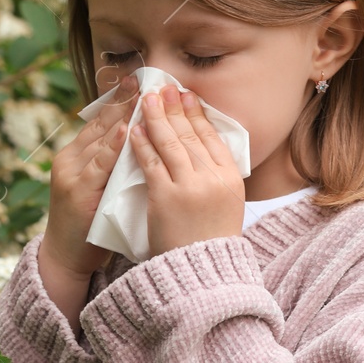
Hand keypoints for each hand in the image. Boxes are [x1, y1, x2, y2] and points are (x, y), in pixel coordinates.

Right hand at [41, 74, 138, 278]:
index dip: (120, 99)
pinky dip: (111, 146)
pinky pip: (97, 165)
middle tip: (144, 76)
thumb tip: (143, 138)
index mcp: (76, 155)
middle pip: (100, 123)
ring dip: (121, 115)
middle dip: (123, 100)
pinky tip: (124, 130)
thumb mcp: (101, 186)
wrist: (66, 257)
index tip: (139, 78)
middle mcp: (70, 159)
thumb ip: (115, 163)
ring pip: (99, 138)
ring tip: (140, 94)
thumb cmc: (90, 223)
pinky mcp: (76, 192)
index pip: (102, 120)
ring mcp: (71, 174)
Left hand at [130, 83, 245, 254]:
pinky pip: (150, 162)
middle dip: (174, 108)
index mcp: (231, 178)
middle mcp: (213, 178)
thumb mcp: (226, 205)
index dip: (197, 114)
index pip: (213, 137)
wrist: (199, 275)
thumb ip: (216, 177)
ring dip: (155, 118)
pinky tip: (132, 130)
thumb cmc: (209, 242)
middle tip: (162, 87)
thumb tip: (204, 147)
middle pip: (191, 134)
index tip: (186, 95)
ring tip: (144, 100)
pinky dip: (140, 144)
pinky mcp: (165, 197)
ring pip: (170, 143)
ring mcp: (189, 187)